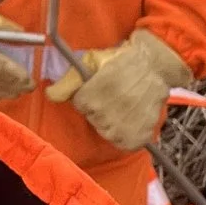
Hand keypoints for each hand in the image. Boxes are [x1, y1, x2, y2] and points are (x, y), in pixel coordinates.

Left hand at [46, 29, 191, 151]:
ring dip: (110, 123)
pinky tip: (129, 121)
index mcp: (99, 89)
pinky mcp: (140, 134)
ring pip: (107, 133)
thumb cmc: (121, 61)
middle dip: (98, 108)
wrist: (155, 65)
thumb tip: (50, 95)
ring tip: (121, 107)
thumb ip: (69, 80)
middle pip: (92, 118)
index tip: (97, 87)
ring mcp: (127, 124)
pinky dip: (125, 136)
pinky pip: (124, 144)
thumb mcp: (92, 61)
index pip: (80, 103)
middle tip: (112, 95)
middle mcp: (112, 108)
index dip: (86, 95)